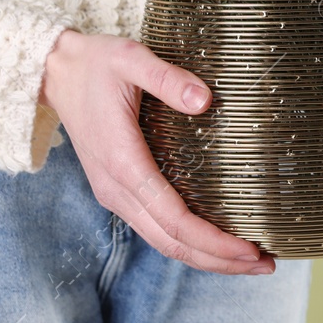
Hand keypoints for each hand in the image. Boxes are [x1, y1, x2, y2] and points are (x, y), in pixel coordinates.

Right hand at [40, 30, 274, 274]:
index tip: (249, 248)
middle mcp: (116, 188)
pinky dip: (187, 241)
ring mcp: (115, 193)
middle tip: (266, 265)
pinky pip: (155, 227)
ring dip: (205, 257)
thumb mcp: (131, 58)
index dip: (212, 239)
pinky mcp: (119, 190)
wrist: (56, 72)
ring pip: (162, 241)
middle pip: (171, 242)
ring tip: (249, 261)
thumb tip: (205, 100)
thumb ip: (167, 78)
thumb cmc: (96, 63)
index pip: (173, 218)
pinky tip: (215, 241)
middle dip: (218, 259)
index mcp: (122, 161)